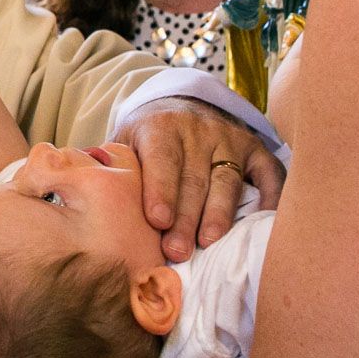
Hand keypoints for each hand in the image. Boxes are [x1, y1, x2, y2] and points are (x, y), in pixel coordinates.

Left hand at [115, 96, 284, 261]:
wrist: (179, 106)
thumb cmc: (145, 139)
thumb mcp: (124, 142)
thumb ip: (113, 167)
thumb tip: (87, 198)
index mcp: (160, 126)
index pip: (162, 160)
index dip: (160, 190)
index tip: (157, 220)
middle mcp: (198, 130)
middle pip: (194, 178)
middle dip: (185, 217)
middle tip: (177, 251)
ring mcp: (229, 138)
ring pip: (226, 180)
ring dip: (218, 214)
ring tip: (209, 243)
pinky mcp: (254, 148)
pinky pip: (269, 173)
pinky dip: (271, 197)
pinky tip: (263, 224)